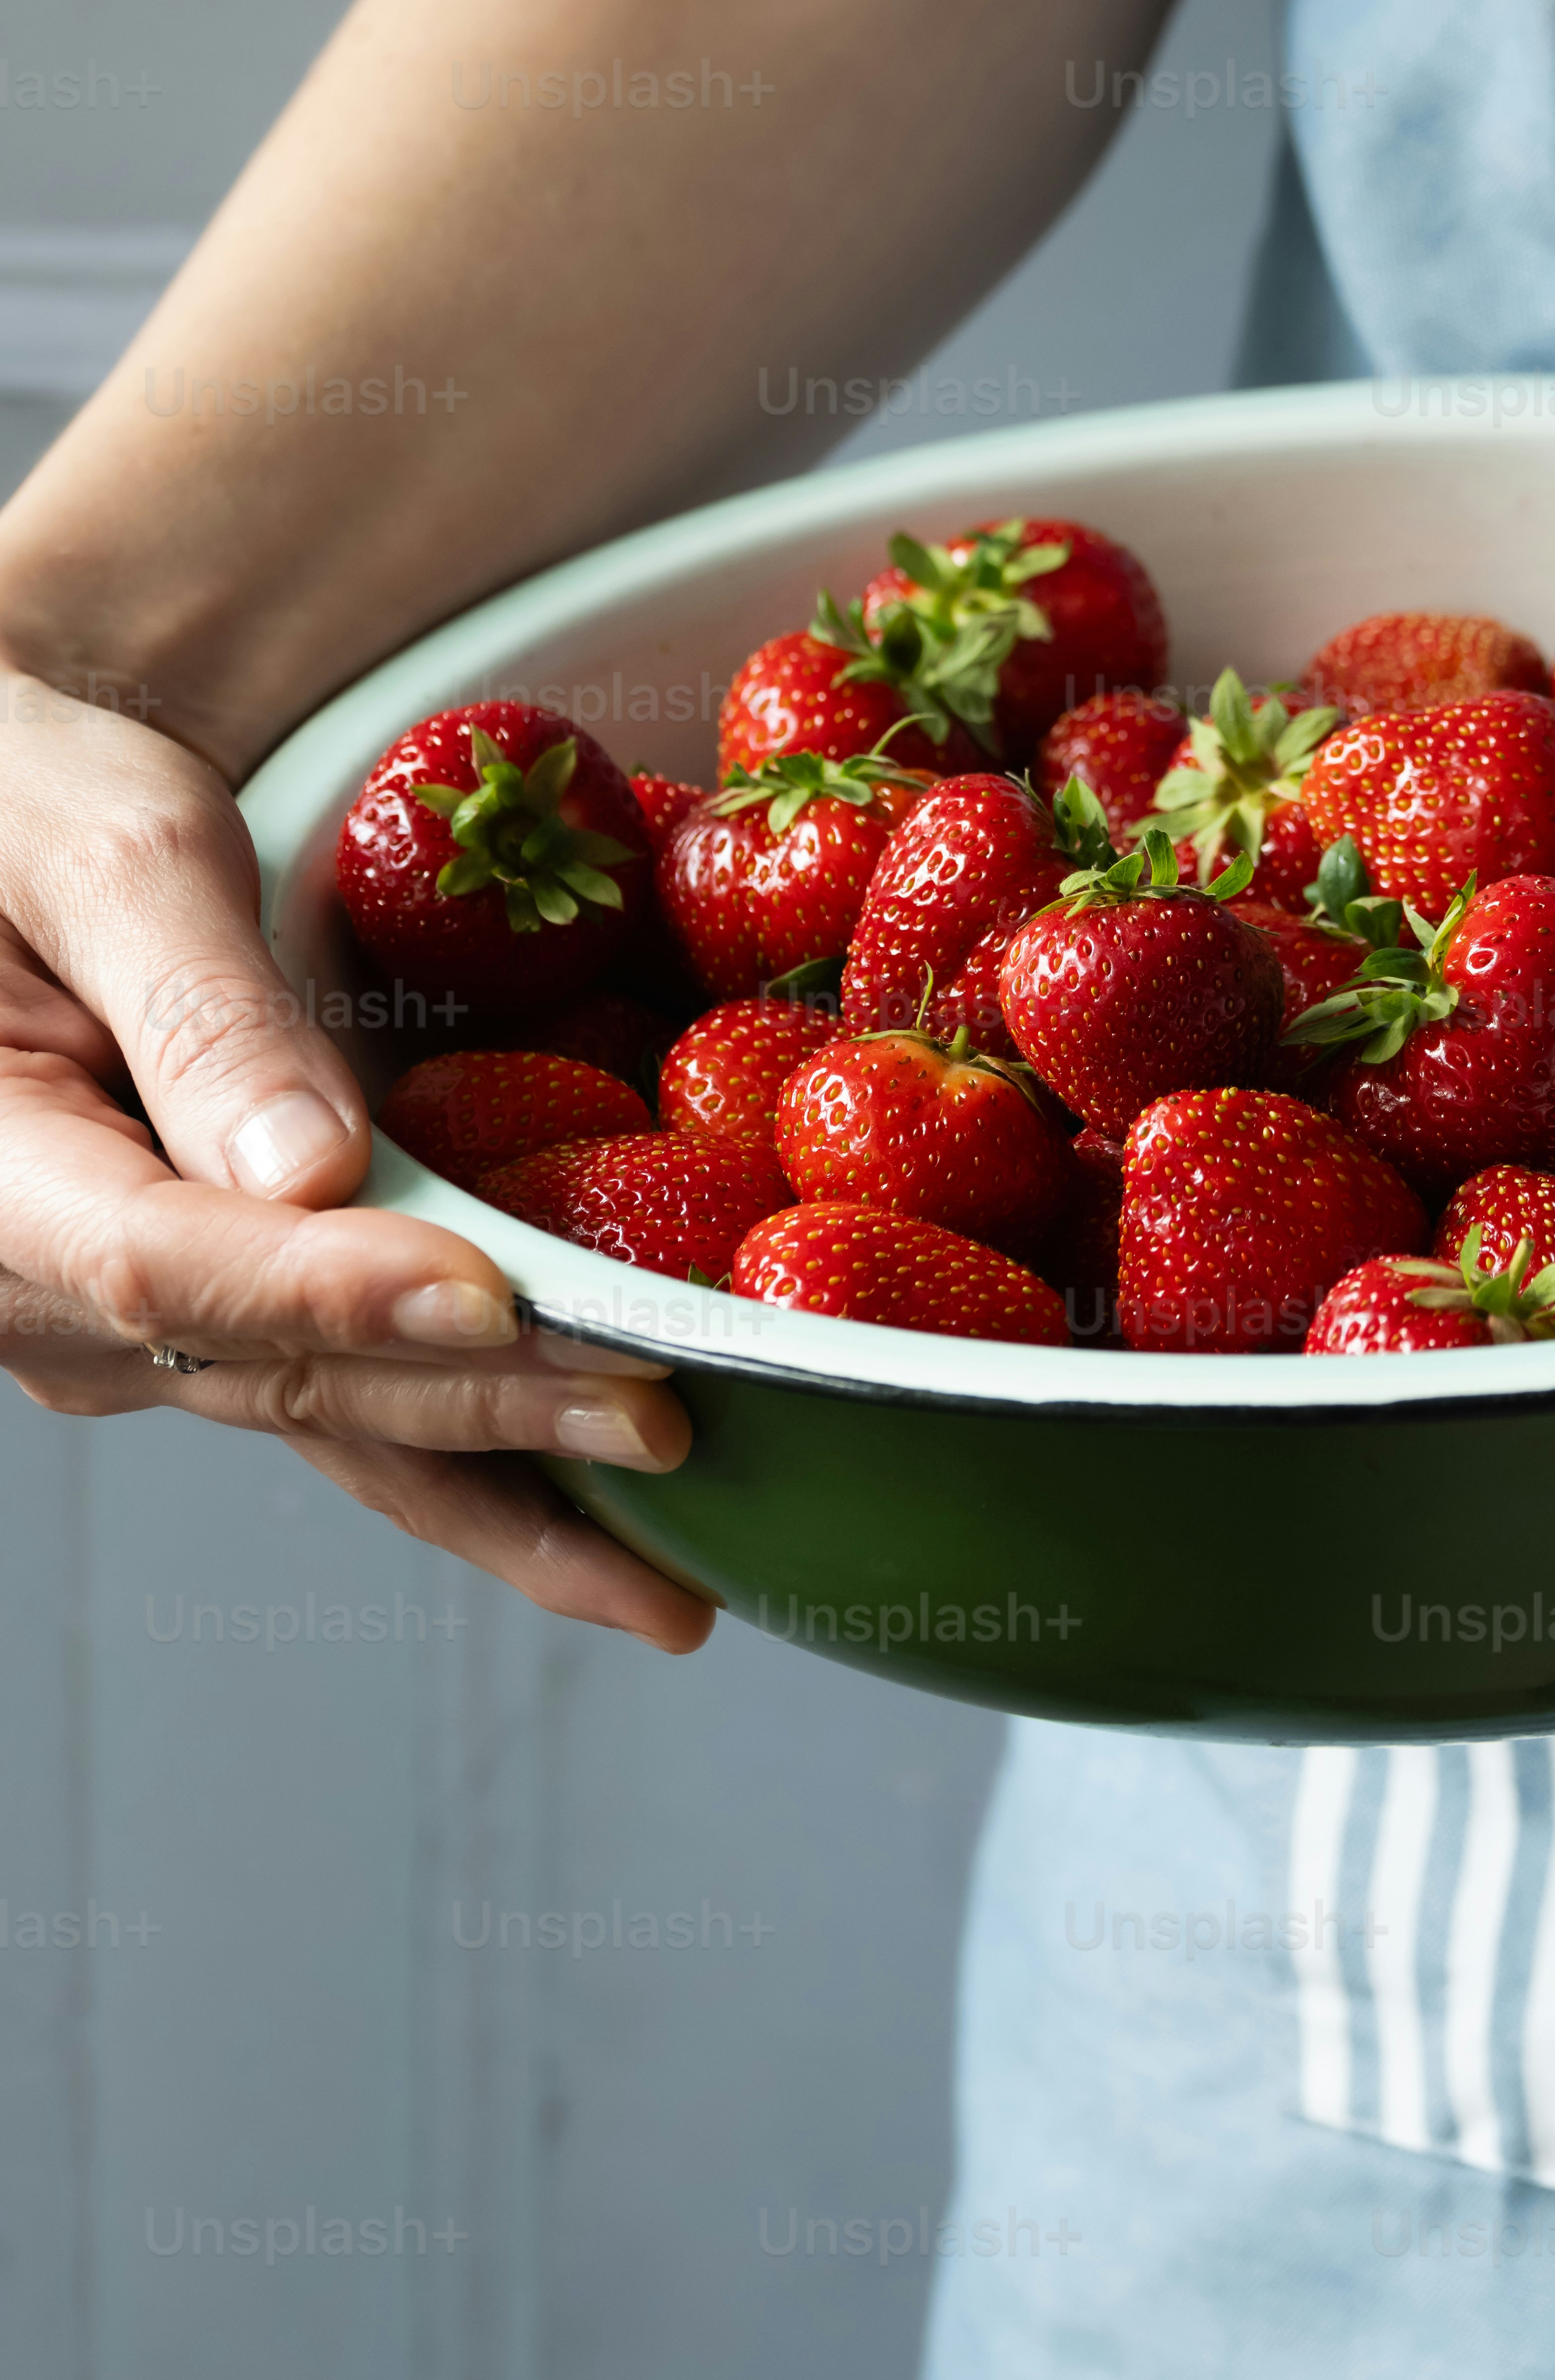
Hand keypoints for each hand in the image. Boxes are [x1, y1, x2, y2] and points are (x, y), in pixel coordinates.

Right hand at [0, 659, 713, 1648]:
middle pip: (279, 1364)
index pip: (173, 1264)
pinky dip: (468, 1456)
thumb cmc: (21, 801)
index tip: (499, 1300)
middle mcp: (42, 1289)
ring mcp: (125, 1325)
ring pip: (325, 1417)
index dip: (343, 1290)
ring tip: (665, 1577)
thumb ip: (195, 1003)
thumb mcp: (99, 849)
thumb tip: (306, 1168)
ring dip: (498, 1485)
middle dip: (481, 1401)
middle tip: (664, 1422)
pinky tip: (596, 1517)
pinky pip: (336, 1397)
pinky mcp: (202, 1316)